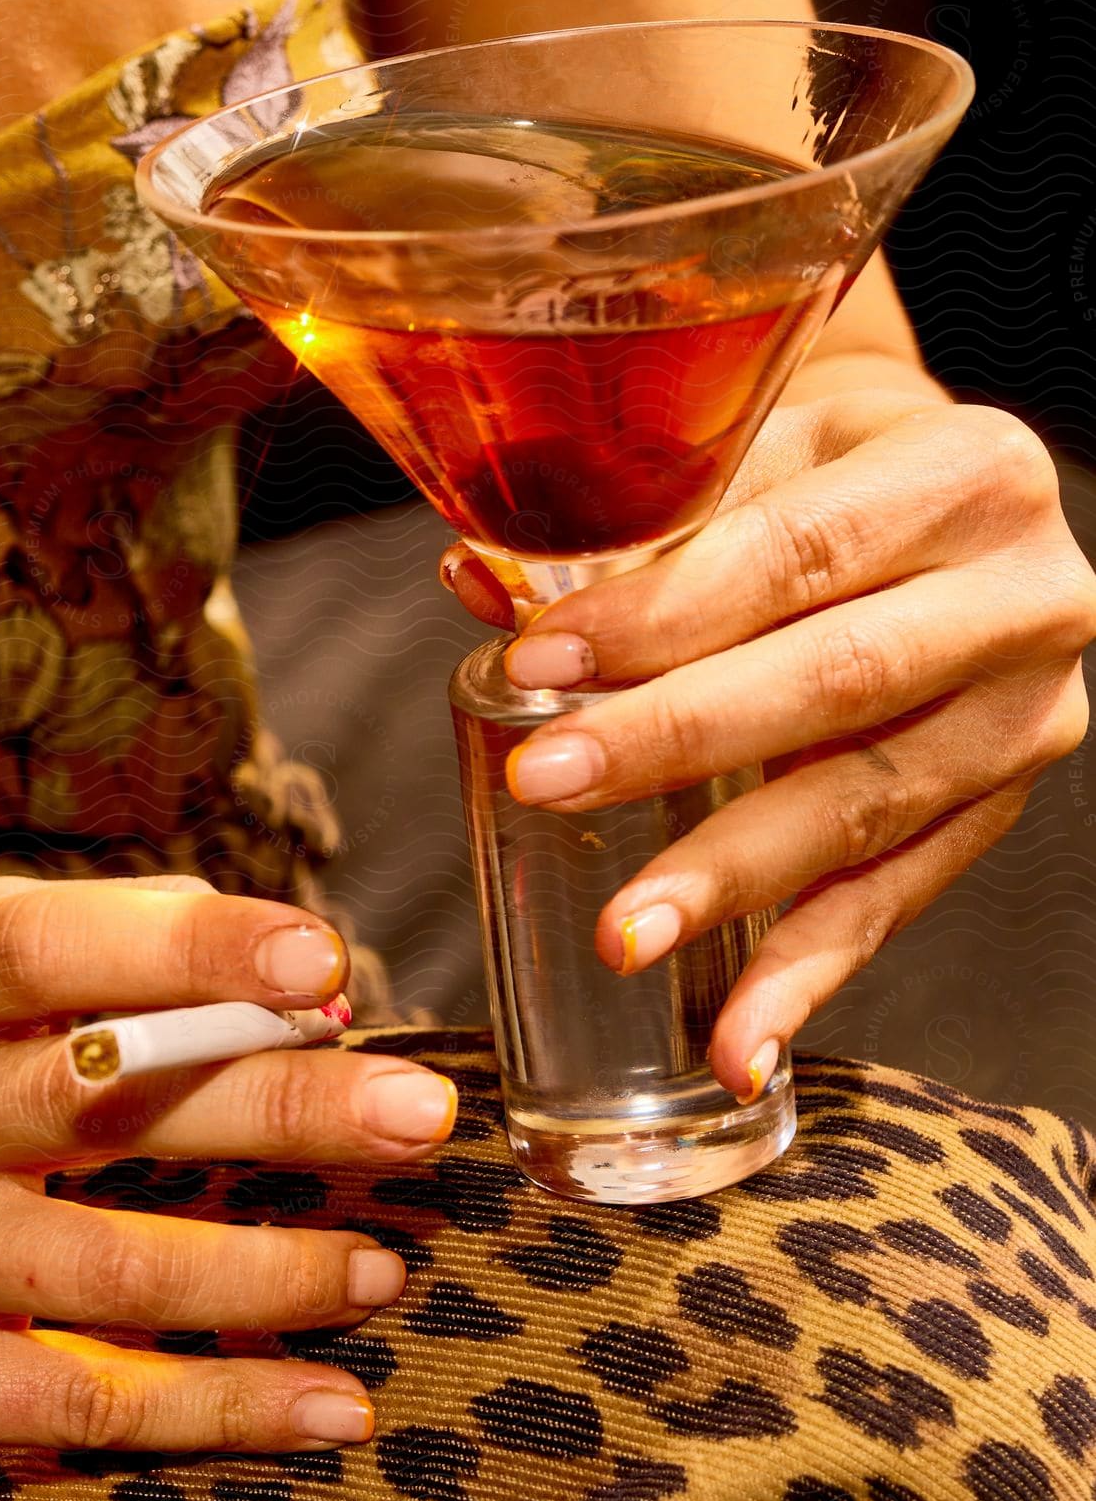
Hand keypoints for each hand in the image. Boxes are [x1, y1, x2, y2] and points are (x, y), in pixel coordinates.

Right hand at [0, 876, 456, 1458]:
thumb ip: (111, 948)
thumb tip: (300, 978)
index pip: (53, 946)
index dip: (193, 947)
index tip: (323, 959)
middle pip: (110, 1102)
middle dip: (286, 1105)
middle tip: (420, 1112)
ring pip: (118, 1268)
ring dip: (276, 1271)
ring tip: (385, 1266)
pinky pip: (85, 1404)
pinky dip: (221, 1406)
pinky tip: (327, 1403)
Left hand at [444, 391, 1095, 1095]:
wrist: (943, 509)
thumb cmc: (823, 473)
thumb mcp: (747, 458)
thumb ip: (625, 524)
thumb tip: (474, 583)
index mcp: (966, 473)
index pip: (795, 552)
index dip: (660, 614)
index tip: (535, 665)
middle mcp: (1027, 596)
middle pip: (837, 683)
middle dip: (677, 740)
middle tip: (543, 783)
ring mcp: (1026, 717)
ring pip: (866, 809)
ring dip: (732, 880)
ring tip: (620, 935)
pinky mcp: (1000, 808)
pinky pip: (896, 899)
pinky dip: (806, 974)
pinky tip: (737, 1043)